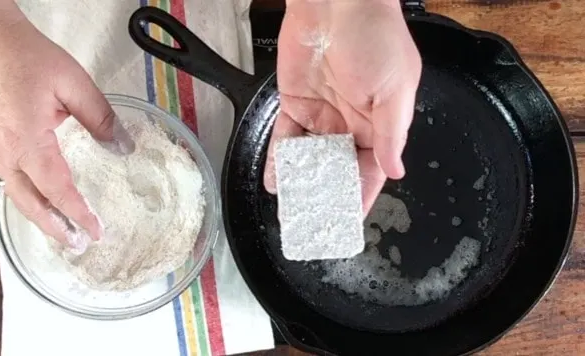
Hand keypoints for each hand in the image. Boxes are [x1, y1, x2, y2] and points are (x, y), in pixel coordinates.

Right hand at [0, 4, 114, 247]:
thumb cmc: (24, 56)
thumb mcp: (74, 84)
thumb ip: (101, 118)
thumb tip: (123, 147)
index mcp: (28, 141)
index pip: (58, 189)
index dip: (80, 213)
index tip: (98, 230)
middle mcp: (8, 153)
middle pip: (31, 205)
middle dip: (56, 229)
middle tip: (80, 245)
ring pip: (19, 197)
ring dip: (42, 219)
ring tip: (64, 233)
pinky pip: (13, 182)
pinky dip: (31, 200)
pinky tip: (44, 202)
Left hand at [263, 0, 421, 212]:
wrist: (336, 1)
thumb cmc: (375, 36)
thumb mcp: (395, 88)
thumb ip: (391, 134)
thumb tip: (396, 170)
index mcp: (379, 122)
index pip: (371, 169)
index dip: (362, 196)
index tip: (350, 221)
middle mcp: (350, 122)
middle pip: (338, 169)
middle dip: (327, 195)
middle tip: (315, 222)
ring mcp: (321, 114)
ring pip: (310, 158)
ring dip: (301, 182)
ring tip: (292, 211)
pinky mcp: (295, 103)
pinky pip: (286, 138)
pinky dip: (281, 160)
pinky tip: (276, 180)